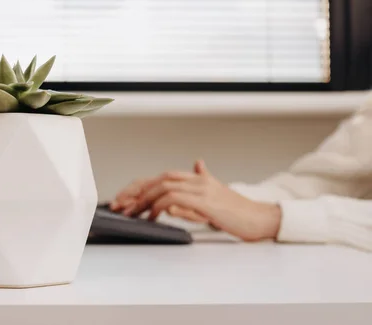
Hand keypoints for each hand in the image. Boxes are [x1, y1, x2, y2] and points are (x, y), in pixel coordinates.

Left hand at [110, 160, 281, 241]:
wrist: (259, 218)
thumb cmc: (236, 209)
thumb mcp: (216, 190)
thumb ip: (203, 177)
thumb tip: (197, 163)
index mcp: (196, 178)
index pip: (161, 176)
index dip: (140, 186)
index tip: (124, 198)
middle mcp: (197, 180)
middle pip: (159, 180)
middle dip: (136, 192)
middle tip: (121, 206)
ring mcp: (202, 190)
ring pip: (165, 188)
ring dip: (146, 200)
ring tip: (134, 213)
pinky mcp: (207, 203)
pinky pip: (179, 199)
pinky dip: (163, 206)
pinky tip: (155, 215)